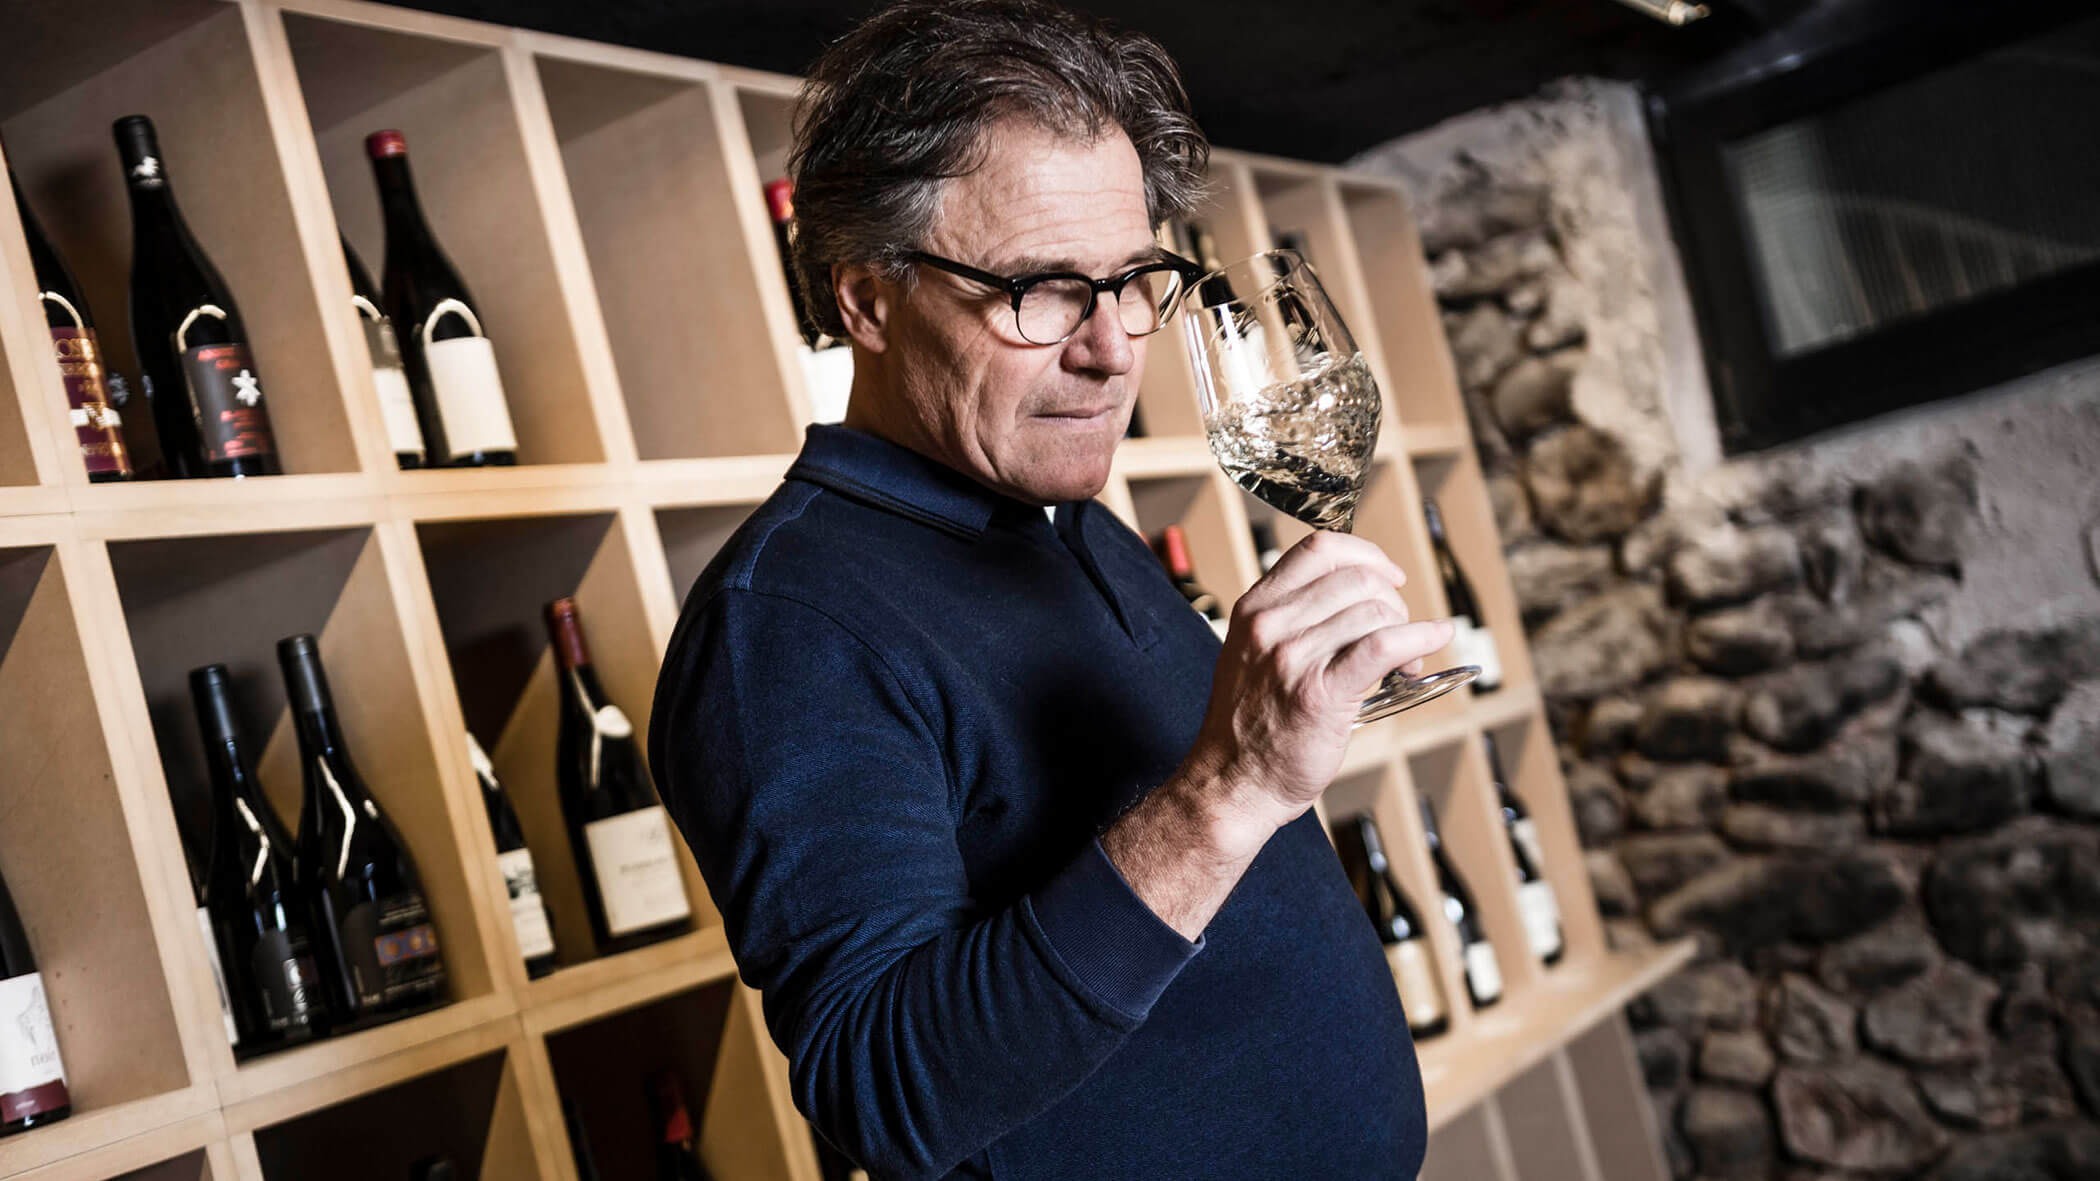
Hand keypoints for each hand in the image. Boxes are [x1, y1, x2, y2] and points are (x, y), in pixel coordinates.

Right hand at [1181, 530, 1453, 858]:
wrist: (1233, 782)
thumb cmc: (1251, 727)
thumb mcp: (1253, 653)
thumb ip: (1292, 620)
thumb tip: (1357, 598)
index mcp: (1255, 609)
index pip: (1319, 549)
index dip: (1366, 554)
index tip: (1388, 576)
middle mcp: (1271, 626)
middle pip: (1356, 578)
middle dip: (1392, 600)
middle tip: (1400, 631)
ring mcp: (1293, 658)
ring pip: (1374, 611)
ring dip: (1406, 628)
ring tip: (1405, 661)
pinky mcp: (1321, 693)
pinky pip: (1384, 645)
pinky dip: (1420, 637)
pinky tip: (1433, 640)